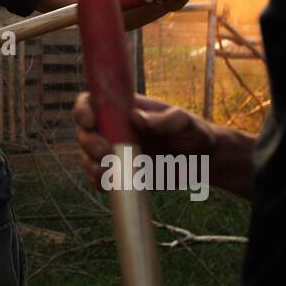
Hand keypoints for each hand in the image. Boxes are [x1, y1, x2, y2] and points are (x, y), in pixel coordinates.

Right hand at [73, 92, 212, 187]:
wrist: (202, 161)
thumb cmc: (193, 133)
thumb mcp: (184, 122)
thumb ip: (165, 119)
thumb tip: (136, 118)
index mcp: (123, 109)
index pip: (92, 102)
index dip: (83, 110)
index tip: (90, 121)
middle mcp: (114, 128)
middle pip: (84, 131)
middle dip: (88, 142)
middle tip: (107, 152)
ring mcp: (115, 152)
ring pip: (87, 156)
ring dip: (90, 164)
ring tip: (108, 171)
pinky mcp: (120, 173)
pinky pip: (99, 178)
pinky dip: (98, 181)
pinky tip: (109, 183)